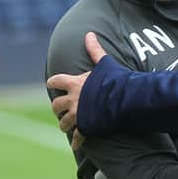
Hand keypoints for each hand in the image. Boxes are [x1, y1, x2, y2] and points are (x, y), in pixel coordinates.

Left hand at [46, 32, 106, 150]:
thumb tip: (89, 33)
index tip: (54, 85)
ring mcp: (78, 115)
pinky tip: (76, 145)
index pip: (54, 82)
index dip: (53, 83)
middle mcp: (73, 100)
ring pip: (63, 123)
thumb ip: (95, 50)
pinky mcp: (86, 127)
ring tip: (69, 125)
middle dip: (58, 107)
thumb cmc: (114, 79)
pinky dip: (76, 142)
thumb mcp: (104, 63)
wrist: (123, 98)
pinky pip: (77, 137)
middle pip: (55, 105)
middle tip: (64, 108)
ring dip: (65, 124)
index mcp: (74, 84)